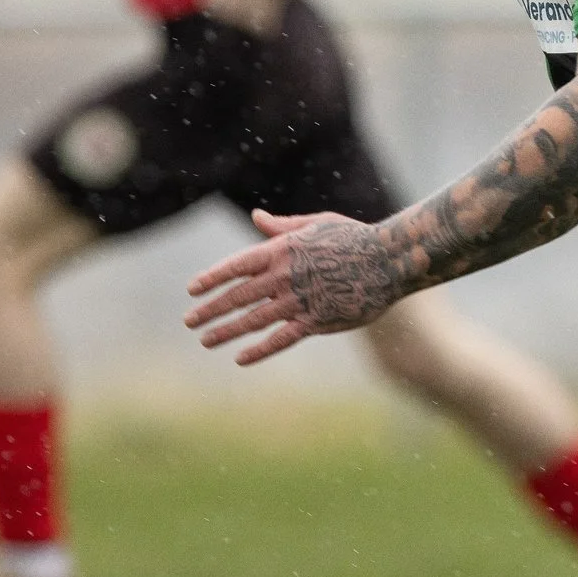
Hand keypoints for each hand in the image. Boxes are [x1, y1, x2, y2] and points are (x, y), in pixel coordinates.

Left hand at [184, 209, 404, 362]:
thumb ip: (282, 226)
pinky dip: (259, 350)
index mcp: (283, 249)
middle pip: (238, 296)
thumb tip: (255, 217)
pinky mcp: (316, 321)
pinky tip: (240, 358)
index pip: (236, 265)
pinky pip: (281, 339)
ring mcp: (299, 300)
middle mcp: (285, 276)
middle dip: (210, 309)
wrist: (388, 261)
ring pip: (253, 320)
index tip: (192, 290)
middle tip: (189, 321)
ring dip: (226, 331)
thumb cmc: (353, 238)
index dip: (211, 278)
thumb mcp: (316, 223)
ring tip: (205, 340)